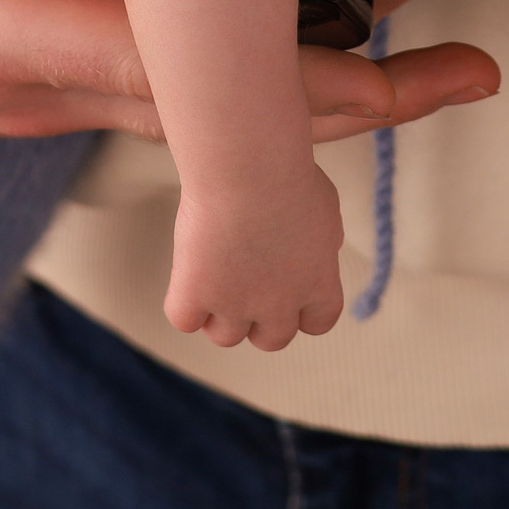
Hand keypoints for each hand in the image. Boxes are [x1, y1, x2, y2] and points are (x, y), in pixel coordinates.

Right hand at [0, 0, 496, 139]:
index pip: (165, 63)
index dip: (281, 74)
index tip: (391, 60)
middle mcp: (34, 84)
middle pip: (217, 113)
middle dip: (347, 105)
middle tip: (472, 77)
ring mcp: (44, 95)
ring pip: (206, 118)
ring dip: (317, 107)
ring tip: (440, 77)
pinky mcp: (47, 80)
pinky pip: (174, 99)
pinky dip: (259, 96)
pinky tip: (333, 64)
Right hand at [163, 167, 347, 350]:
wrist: (247, 169)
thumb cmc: (287, 175)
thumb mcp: (325, 207)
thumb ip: (323, 239)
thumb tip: (319, 249)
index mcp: (318, 284)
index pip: (318, 322)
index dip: (301, 310)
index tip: (287, 287)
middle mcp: (280, 305)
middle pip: (271, 340)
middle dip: (258, 317)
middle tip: (244, 280)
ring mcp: (235, 305)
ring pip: (224, 336)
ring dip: (218, 313)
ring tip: (213, 273)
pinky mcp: (195, 296)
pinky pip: (183, 319)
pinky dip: (183, 301)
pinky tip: (188, 272)